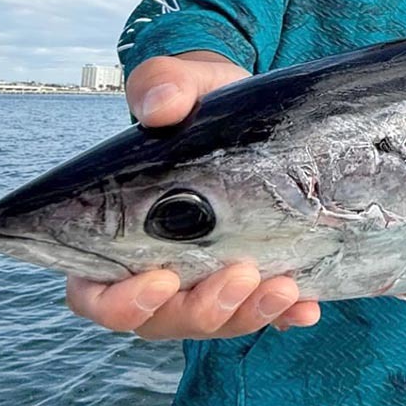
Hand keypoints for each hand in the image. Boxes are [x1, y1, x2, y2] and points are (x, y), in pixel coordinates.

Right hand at [65, 51, 321, 338]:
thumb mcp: (181, 83)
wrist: (248, 106)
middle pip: (162, 320)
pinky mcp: (250, 275)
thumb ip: (162, 87)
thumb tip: (161, 105)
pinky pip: (263, 312)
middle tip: (241, 274)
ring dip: (247, 314)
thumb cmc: (195, 99)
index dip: (122, 302)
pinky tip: (308, 307)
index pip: (97, 295)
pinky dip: (284, 315)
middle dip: (202, 309)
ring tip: (285, 287)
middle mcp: (155, 269)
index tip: (162, 279)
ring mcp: (204, 279)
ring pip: (214, 321)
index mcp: (114, 235)